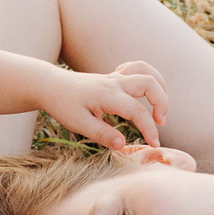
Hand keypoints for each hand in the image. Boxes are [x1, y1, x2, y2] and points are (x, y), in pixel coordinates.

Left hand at [39, 59, 168, 149]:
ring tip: (160, 107)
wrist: (51, 85)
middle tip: (160, 123)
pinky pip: (136, 68)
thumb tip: (123, 145)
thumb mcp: (78, 124)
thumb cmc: (63, 105)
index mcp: (107, 95)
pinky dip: (147, 77)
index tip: (155, 144)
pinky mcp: (114, 76)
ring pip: (147, 72)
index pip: (137, 110)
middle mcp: (115, 82)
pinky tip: (142, 94)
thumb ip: (102, 134)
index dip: (150, 129)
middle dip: (162, 103)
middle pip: (150, 84)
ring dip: (159, 88)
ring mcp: (115, 77)